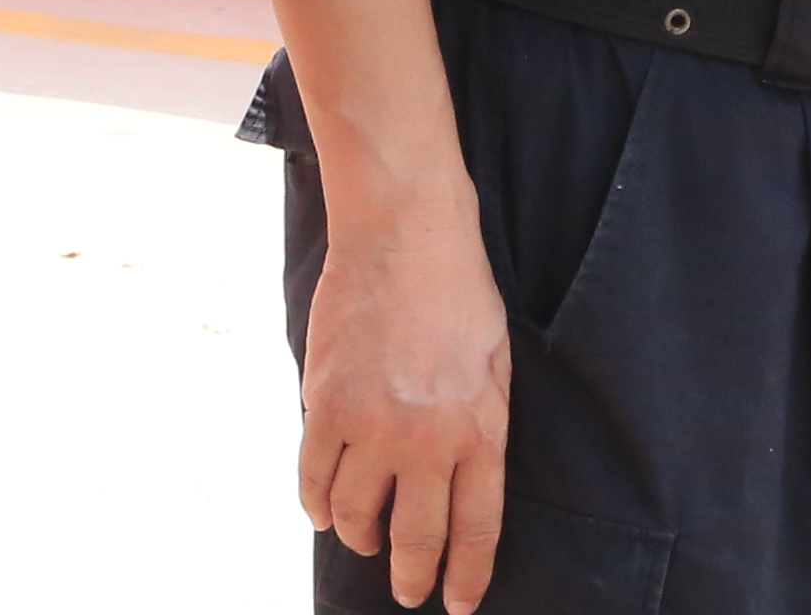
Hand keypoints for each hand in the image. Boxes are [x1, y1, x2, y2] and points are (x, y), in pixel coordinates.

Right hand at [299, 207, 511, 611]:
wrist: (407, 232)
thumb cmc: (459, 291)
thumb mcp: (496, 364)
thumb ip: (480, 428)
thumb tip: (460, 482)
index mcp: (481, 430)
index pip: (476, 529)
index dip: (465, 574)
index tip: (456, 601)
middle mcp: (429, 439)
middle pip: (416, 536)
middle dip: (411, 576)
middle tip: (407, 591)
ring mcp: (373, 424)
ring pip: (355, 514)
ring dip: (359, 535)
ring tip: (364, 535)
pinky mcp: (327, 403)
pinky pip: (314, 476)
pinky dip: (316, 502)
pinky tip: (323, 509)